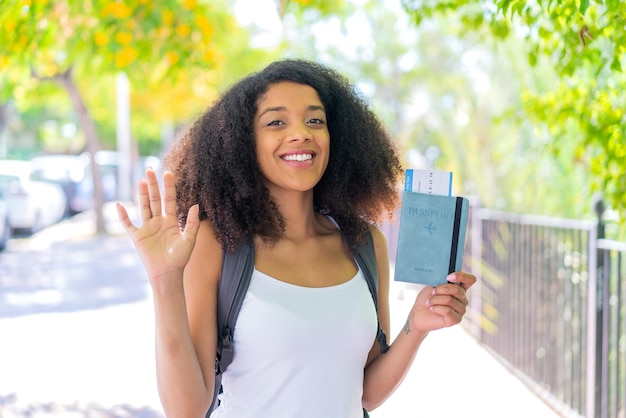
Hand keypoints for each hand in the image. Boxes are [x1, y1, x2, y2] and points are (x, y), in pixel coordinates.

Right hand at [116, 168, 199, 282]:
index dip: (169, 187)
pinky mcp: (137, 237)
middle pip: (155, 199)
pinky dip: (123, 216)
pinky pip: (128, 224)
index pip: (170, 200)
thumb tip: (196, 205)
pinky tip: (119, 205)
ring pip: (144, 207)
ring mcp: (147, 228)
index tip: (168, 173)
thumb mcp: (189, 240)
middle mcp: (159, 222)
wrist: (167, 273)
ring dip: (142, 194)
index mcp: (172, 221)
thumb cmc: (180, 258)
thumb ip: (193, 223)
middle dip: (153, 185)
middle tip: (150, 169)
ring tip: (142, 180)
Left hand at [409, 271, 476, 333]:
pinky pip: (447, 310)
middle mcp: (463, 299)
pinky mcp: (456, 319)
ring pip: (449, 300)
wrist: (418, 314)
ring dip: (435, 300)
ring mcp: (461, 310)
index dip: (462, 276)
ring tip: (429, 302)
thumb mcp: (433, 285)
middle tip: (432, 292)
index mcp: (460, 288)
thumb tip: (445, 273)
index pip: (470, 279)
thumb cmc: (427, 298)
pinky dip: (435, 308)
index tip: (448, 277)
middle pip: (457, 289)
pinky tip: (431, 308)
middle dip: (441, 289)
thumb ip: (442, 279)